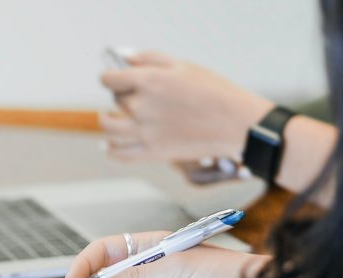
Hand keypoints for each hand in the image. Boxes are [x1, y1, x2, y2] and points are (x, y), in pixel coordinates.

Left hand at [99, 52, 273, 162]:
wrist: (236, 123)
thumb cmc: (213, 90)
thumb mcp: (182, 65)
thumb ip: (148, 58)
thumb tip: (123, 59)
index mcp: (148, 81)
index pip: (110, 78)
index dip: (110, 76)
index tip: (114, 77)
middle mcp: (141, 106)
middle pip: (116, 99)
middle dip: (122, 94)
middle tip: (135, 95)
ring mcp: (145, 131)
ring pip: (109, 127)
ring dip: (106, 120)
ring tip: (108, 117)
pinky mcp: (153, 152)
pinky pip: (120, 154)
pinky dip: (111, 150)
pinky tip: (109, 145)